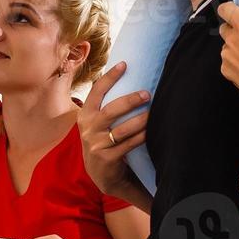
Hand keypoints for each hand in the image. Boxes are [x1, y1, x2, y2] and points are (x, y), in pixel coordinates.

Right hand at [78, 62, 149, 196]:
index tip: (124, 64)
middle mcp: (87, 128)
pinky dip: (140, 137)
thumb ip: (106, 106)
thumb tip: (128, 77)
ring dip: (140, 120)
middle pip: (110, 110)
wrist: (100, 174)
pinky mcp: (106, 158)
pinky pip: (127, 145)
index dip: (110, 77)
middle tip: (147, 94)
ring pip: (121, 129)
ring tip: (153, 113)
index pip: (96, 92)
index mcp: (85, 115)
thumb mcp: (97, 123)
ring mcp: (96, 144)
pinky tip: (150, 132)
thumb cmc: (104, 141)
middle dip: (129, 101)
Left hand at [216, 0, 238, 109]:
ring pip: (227, 46)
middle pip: (225, 28)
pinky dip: (236, 63)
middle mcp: (232, 40)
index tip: (234, 9)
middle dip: (235, 29)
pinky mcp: (227, 71)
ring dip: (236, 47)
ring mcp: (227, 56)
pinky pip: (228, 62)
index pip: (225, 9)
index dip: (228, 8)